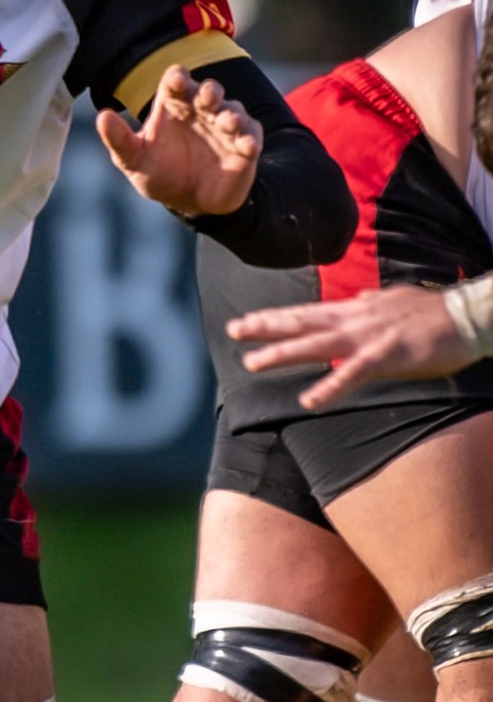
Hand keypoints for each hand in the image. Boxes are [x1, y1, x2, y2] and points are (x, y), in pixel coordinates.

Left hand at [96, 65, 261, 218]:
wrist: (190, 203)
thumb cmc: (160, 173)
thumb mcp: (134, 160)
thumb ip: (119, 139)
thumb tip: (102, 116)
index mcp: (174, 104)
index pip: (176, 80)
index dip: (177, 77)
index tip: (176, 81)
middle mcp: (202, 110)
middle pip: (209, 90)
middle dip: (209, 91)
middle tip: (205, 97)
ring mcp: (226, 126)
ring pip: (233, 111)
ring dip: (231, 115)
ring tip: (226, 122)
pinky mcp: (244, 145)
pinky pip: (251, 136)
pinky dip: (250, 139)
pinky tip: (247, 146)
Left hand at [227, 283, 477, 408]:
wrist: (467, 316)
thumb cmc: (433, 314)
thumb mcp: (392, 303)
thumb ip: (368, 305)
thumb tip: (354, 301)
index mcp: (355, 310)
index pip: (306, 313)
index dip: (274, 317)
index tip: (245, 320)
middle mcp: (354, 320)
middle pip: (302, 322)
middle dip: (265, 326)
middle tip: (232, 330)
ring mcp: (368, 337)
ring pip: (316, 344)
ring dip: (282, 353)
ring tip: (251, 362)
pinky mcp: (386, 356)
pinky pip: (352, 374)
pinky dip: (329, 387)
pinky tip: (307, 400)